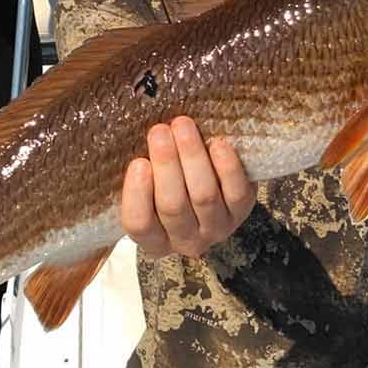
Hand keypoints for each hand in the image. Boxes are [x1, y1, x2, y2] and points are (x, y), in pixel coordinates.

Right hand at [120, 116, 256, 257]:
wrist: (213, 185)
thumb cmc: (167, 180)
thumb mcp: (148, 183)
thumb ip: (138, 169)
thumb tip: (126, 132)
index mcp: (153, 239)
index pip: (139, 224)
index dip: (137, 195)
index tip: (138, 162)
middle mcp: (184, 241)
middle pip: (172, 206)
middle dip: (166, 164)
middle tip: (159, 131)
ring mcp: (215, 229)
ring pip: (203, 196)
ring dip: (192, 157)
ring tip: (182, 126)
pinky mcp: (242, 213)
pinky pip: (236, 193)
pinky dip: (227, 167)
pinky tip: (217, 143)